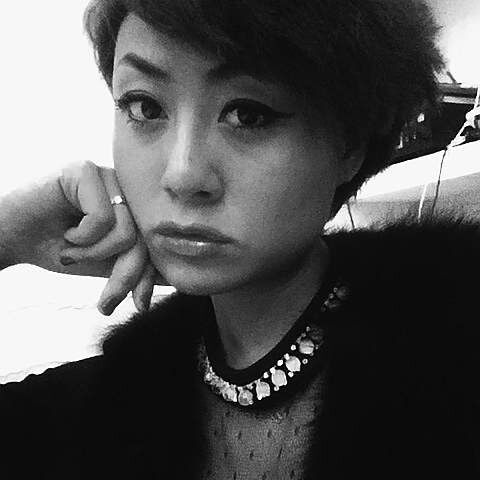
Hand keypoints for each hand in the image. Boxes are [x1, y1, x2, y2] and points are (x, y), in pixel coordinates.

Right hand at [0, 161, 161, 315]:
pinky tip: (65, 231)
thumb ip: (133, 266)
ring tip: (72, 250)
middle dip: (122, 276)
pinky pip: (101, 218)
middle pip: (143, 239)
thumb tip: (172, 279)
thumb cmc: (58, 250)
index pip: (154, 243)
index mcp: (132, 208)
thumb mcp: (105, 264)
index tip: (140, 305)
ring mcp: (107, 177)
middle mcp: (124, 189)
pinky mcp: (85, 171)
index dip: (148, 276)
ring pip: (125, 232)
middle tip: (104, 302)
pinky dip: (80, 237)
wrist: (11, 239)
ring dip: (92, 254)